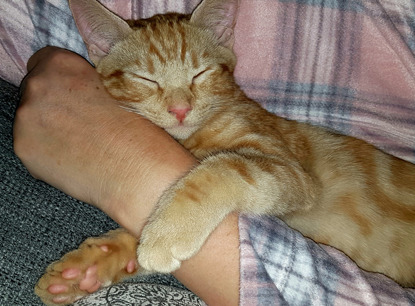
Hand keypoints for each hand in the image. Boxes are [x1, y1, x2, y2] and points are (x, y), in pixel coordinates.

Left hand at [14, 46, 194, 234]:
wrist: (137, 166)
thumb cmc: (136, 127)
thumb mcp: (114, 89)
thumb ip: (86, 83)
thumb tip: (77, 93)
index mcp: (61, 64)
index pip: (42, 61)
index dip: (59, 80)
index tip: (72, 95)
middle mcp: (38, 86)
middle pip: (34, 91)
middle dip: (53, 105)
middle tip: (80, 124)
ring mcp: (26, 118)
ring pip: (31, 121)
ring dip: (48, 130)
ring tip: (79, 146)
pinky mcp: (23, 149)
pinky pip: (31, 147)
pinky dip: (47, 154)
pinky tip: (72, 160)